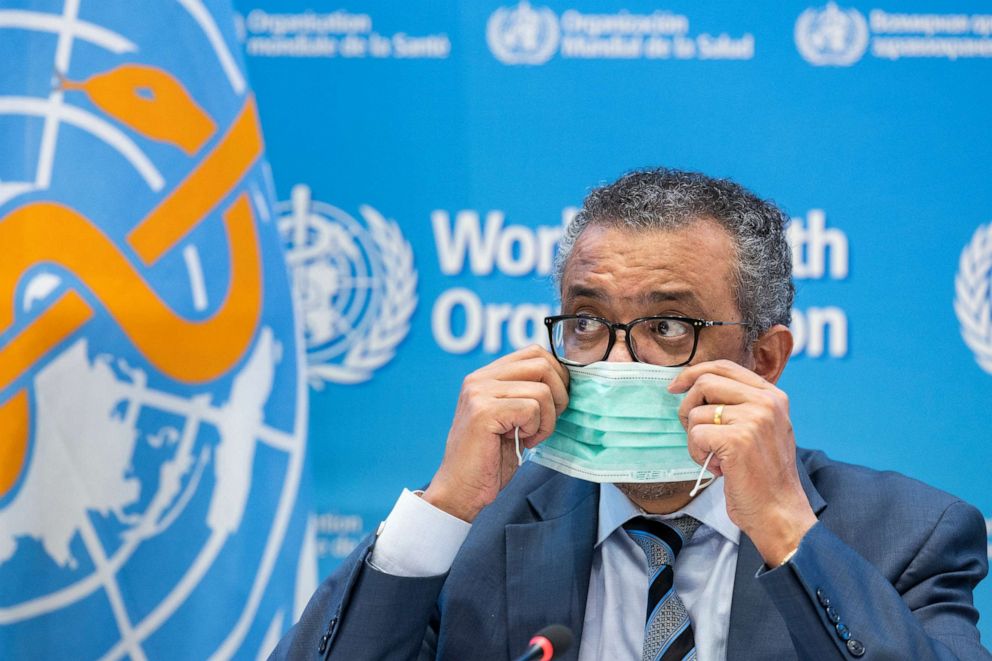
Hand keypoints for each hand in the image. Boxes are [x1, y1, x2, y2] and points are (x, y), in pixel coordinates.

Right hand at [423, 345, 568, 522]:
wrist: (461, 489)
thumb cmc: (489, 458)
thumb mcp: (511, 417)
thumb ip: (526, 393)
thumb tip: (565, 378)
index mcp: (485, 376)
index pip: (534, 352)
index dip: (557, 375)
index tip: (556, 403)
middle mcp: (479, 378)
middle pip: (542, 364)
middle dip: (559, 395)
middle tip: (548, 422)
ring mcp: (479, 393)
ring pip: (542, 390)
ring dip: (547, 419)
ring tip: (530, 436)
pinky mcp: (484, 412)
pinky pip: (531, 409)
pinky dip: (535, 429)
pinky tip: (521, 441)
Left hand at [668, 360, 816, 565]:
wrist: (778, 511)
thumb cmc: (763, 474)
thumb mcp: (761, 428)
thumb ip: (739, 404)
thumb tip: (695, 385)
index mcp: (772, 395)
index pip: (724, 366)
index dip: (693, 373)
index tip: (675, 386)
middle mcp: (766, 402)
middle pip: (705, 382)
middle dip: (687, 407)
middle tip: (693, 432)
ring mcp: (754, 419)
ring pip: (696, 412)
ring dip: (696, 439)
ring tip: (716, 458)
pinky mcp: (737, 439)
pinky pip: (695, 435)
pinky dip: (697, 454)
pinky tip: (717, 468)